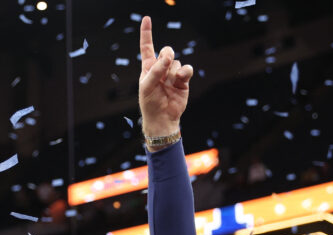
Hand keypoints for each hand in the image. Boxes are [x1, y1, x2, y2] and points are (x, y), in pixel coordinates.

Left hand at [138, 16, 192, 137]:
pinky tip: (180, 78)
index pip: (147, 47)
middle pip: (166, 51)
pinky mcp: (183, 80)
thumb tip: (169, 56)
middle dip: (166, 55)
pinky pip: (186, 68)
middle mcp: (161, 68)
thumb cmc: (150, 103)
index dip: (147, 33)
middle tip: (165, 64)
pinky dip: (184, 71)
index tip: (146, 19)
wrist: (162, 118)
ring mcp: (172, 74)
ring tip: (169, 83)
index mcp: (148, 67)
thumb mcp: (146, 86)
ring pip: (176, 61)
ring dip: (173, 70)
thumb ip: (156, 70)